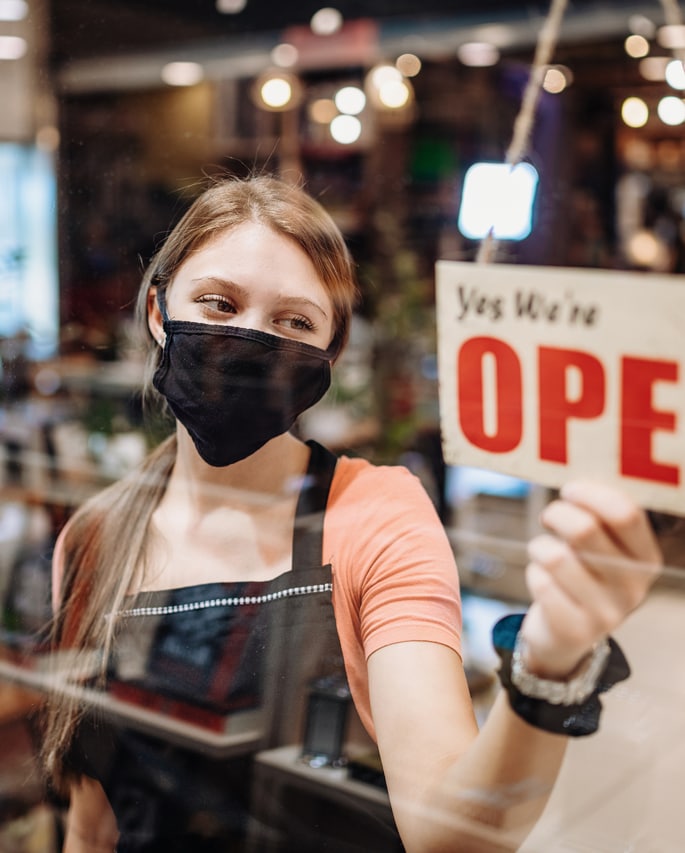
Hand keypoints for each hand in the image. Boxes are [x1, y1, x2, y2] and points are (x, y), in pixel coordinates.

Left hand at [520, 480, 661, 678]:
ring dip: (539, 546)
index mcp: (646, 558)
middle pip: (583, 529)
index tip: (569, 490)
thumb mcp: (601, 545)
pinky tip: (542, 581)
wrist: (565, 634)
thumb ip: (597, 514)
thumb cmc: (581, 572)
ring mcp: (607, 614)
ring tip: (544, 552)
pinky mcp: (576, 631)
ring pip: (554, 556)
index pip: (625, 513)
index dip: (590, 494)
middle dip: (557, 514)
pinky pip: (540, 582)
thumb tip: (573, 465)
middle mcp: (634, 587)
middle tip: (550, 517)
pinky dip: (533, 573)